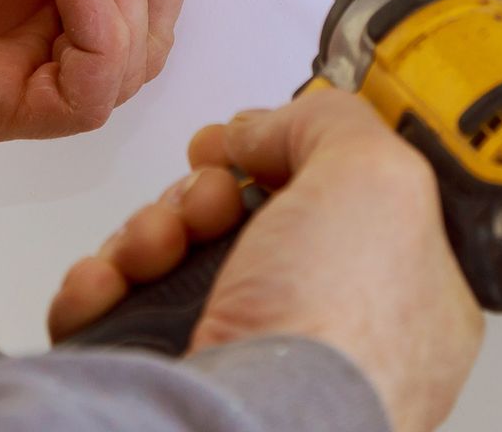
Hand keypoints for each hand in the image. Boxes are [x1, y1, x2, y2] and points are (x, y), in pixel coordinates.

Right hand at [48, 91, 482, 431]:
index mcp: (401, 292)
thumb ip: (333, 123)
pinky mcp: (169, 379)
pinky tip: (109, 282)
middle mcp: (322, 329)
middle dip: (204, 190)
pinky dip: (100, 284)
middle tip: (207, 199)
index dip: (288, 156)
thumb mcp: (377, 177)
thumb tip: (269, 125)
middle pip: (243, 219)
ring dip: (148, 229)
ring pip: (174, 258)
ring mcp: (242, 360)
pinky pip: (116, 309)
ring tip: (155, 247)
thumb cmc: (336, 337)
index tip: (253, 137)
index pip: (340, 198)